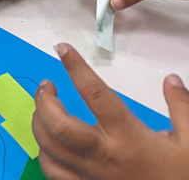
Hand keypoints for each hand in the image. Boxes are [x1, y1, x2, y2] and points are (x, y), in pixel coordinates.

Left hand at [32, 42, 188, 179]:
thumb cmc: (181, 175)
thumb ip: (181, 108)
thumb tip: (171, 79)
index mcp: (128, 136)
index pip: (95, 94)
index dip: (76, 68)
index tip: (62, 48)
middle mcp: (103, 154)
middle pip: (59, 126)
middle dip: (44, 101)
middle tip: (47, 86)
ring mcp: (90, 175)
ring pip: (49, 148)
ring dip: (39, 124)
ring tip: (45, 109)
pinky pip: (53, 172)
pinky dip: (44, 153)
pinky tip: (50, 142)